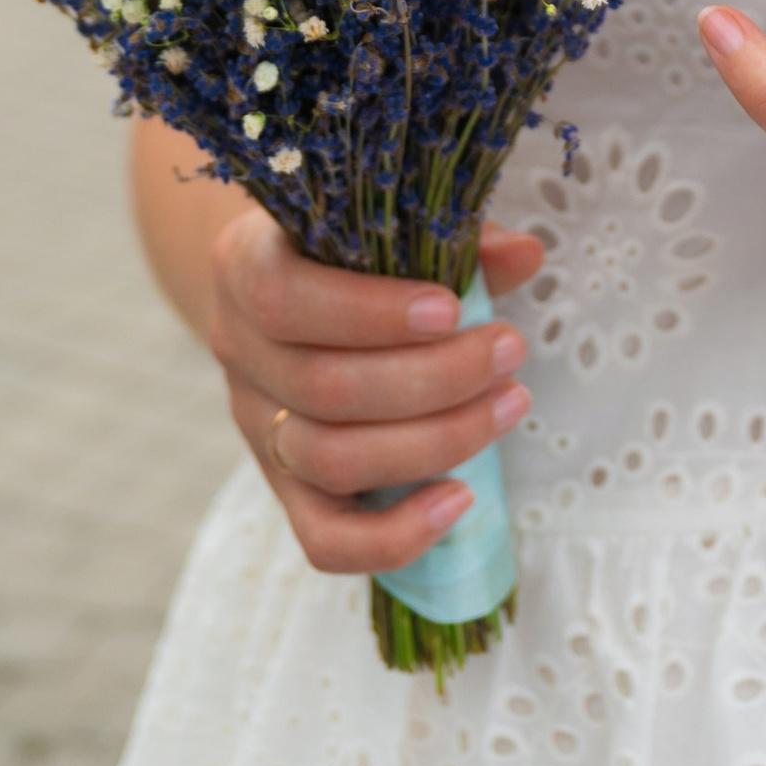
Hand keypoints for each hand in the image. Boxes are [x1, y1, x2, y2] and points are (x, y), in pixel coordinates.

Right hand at [202, 207, 544, 579]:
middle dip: (435, 378)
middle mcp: (239, 352)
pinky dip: (395, 535)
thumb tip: (525, 256)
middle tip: (510, 352)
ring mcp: (257, 429)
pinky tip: (462, 499)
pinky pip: (325, 541)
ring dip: (436, 441)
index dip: (369, 313)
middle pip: (324, 389)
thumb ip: (454, 238)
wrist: (290, 291)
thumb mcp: (386, 225)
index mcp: (245, 268)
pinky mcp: (285, 490)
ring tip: (510, 404)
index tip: (452, 310)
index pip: (284, 300)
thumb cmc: (352, 251)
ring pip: (332, 461)